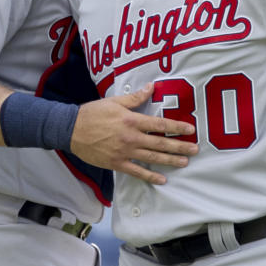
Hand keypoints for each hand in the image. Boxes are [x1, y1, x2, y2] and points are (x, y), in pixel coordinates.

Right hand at [71, 83, 198, 184]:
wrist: (70, 129)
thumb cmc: (92, 113)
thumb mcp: (115, 101)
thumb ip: (135, 97)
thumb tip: (152, 87)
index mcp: (131, 120)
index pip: (160, 125)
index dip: (177, 127)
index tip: (190, 130)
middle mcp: (131, 137)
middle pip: (160, 143)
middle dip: (179, 146)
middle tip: (195, 149)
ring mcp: (124, 152)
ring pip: (152, 157)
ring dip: (170, 160)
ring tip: (184, 162)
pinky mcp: (116, 163)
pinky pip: (137, 171)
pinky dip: (150, 176)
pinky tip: (162, 179)